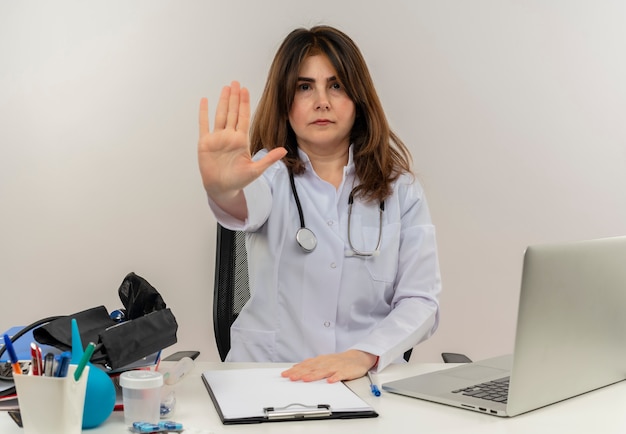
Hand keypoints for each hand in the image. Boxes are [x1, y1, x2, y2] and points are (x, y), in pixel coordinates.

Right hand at [197, 81, 285, 215]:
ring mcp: (217, 138)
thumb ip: (268, 159)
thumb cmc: (238, 180)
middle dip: (234, 98)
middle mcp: (229, 136)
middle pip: (232, 113)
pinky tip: (205, 101)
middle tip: (236, 82)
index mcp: (241, 140)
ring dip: (222, 101)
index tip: (245, 90)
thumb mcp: (256, 170)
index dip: (244, 104)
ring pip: (220, 115)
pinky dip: (204, 113)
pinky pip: (204, 125)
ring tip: (225, 88)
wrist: (222, 188)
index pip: (243, 118)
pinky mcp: (205, 143)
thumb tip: (284, 151)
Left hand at [281, 350, 377, 382]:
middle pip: (312, 368)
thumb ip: (310, 365)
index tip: (285, 374)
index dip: (295, 370)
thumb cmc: (338, 361)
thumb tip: (295, 368)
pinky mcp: (346, 371)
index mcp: (320, 361)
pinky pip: (340, 374)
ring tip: (306, 379)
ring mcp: (336, 366)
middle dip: (301, 372)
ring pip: (324, 371)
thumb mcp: (323, 361)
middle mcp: (326, 362)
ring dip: (314, 375)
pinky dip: (335, 377)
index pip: (305, 365)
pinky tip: (331, 381)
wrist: (357, 357)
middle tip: (291, 377)